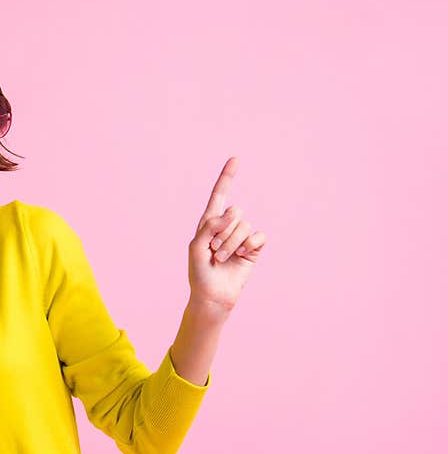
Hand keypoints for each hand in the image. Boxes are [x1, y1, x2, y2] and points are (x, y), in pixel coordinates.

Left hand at [187, 157, 266, 312]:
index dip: (227, 177)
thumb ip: (209, 226)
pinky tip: (241, 256)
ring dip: (231, 244)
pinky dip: (248, 245)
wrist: (212, 294)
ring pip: (244, 225)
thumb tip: (232, 213)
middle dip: (222, 233)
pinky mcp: (254, 248)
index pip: (219, 195)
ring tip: (221, 258)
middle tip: (213, 251)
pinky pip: (258, 236)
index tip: (235, 159)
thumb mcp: (196, 246)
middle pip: (234, 212)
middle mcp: (227, 225)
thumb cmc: (199, 271)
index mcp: (209, 222)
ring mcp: (241, 236)